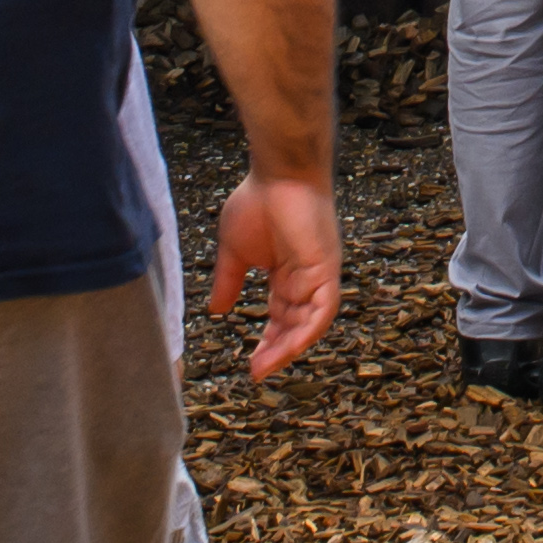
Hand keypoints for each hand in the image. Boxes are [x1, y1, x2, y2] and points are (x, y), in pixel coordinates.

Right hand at [209, 174, 343, 376]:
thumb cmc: (258, 200)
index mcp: (286, 275)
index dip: (269, 342)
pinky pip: (324, 307)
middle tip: (257, 371)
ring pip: (311, 323)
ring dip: (291, 346)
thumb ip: (229, 281)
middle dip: (277, 350)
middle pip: (295, 325)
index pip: (281, 318)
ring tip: (267, 365)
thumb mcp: (235, 251)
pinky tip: (293, 347)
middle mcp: (305, 279)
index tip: (252, 364)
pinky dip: (310, 329)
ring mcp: (318, 274)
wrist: (277, 171)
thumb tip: (216, 312)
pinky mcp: (326, 267)